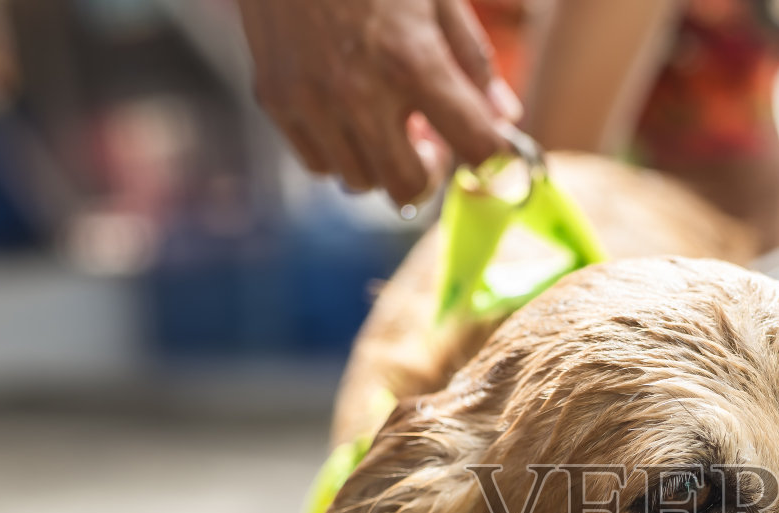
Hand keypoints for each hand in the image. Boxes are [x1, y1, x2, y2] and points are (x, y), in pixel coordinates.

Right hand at [237, 0, 521, 203]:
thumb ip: (471, 60)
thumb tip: (504, 116)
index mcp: (412, 59)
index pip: (477, 147)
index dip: (495, 160)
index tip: (494, 156)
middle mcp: (359, 91)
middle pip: (409, 188)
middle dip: (430, 174)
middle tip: (430, 141)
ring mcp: (310, 100)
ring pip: (361, 182)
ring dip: (383, 164)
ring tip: (384, 118)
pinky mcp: (274, 98)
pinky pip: (317, 162)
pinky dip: (341, 152)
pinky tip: (348, 113)